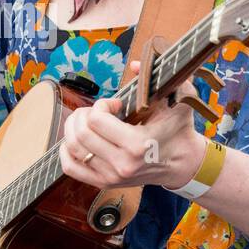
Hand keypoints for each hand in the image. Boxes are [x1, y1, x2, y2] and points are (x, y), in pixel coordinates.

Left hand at [59, 61, 206, 190]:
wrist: (182, 163)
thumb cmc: (179, 129)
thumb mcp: (179, 99)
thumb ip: (160, 79)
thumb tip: (135, 66)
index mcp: (137, 145)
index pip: (97, 120)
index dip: (101, 104)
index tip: (115, 104)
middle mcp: (122, 164)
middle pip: (81, 134)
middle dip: (84, 114)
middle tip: (98, 111)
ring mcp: (111, 177)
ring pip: (72, 148)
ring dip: (74, 128)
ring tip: (88, 122)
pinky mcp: (104, 183)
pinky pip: (71, 168)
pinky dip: (66, 151)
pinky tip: (77, 138)